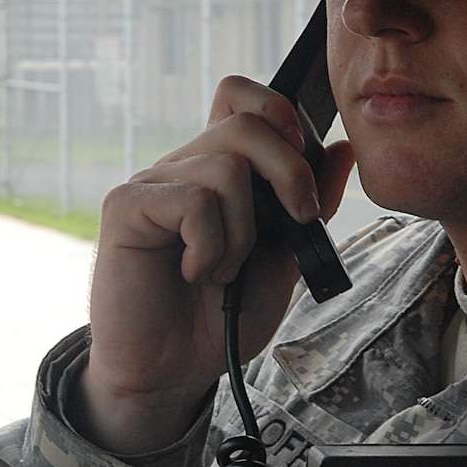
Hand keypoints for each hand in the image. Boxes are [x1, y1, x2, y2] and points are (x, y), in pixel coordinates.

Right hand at [73, 76, 354, 455]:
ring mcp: (152, 183)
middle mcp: (183, 166)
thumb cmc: (221, 318)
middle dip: (289, 172)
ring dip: (242, 231)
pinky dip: (210, 245)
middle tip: (295, 223)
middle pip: (246, 123)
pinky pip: (192, 201)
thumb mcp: (285, 260)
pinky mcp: (125, 207)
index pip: (240, 96)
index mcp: (219, 169)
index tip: (301, 172)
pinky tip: (196, 273)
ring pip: (225, 167)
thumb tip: (340, 148)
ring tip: (225, 271)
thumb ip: (310, 204)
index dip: (279, 112)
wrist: (173, 370)